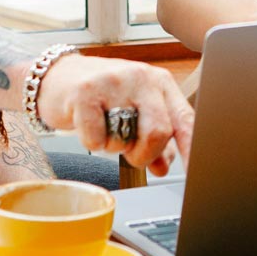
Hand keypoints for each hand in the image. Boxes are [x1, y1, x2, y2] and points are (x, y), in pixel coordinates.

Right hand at [36, 54, 193, 176]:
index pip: (186, 120)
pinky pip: (97, 139)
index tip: (200, 177)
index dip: (193, 151)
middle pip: (160, 132)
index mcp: (160, 83)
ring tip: (106, 128)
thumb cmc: (102, 96)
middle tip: (130, 151)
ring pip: (127, 138)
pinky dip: (92, 143)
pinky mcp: (85, 92)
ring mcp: (113, 82)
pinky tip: (88, 125)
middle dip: (144, 153)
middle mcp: (141, 77)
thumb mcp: (134, 111)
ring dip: (115, 147)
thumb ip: (154, 136)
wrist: (56, 77)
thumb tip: (166, 166)